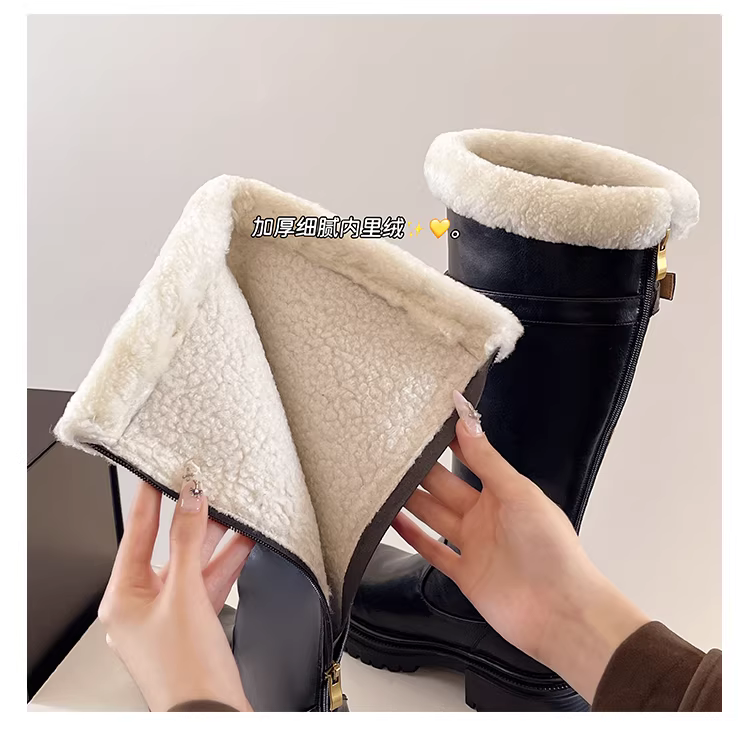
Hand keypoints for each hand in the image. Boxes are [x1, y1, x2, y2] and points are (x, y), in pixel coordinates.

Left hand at [99, 467, 254, 711]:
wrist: (213, 714)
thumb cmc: (185, 672)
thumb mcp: (185, 595)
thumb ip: (188, 542)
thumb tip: (190, 503)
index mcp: (123, 600)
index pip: (135, 537)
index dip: (148, 503)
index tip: (156, 475)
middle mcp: (142, 607)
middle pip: (169, 550)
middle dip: (192, 521)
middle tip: (204, 488)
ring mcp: (170, 616)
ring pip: (193, 566)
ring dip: (215, 541)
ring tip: (233, 509)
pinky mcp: (195, 623)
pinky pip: (209, 583)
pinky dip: (226, 563)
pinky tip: (244, 542)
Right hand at [391, 391, 648, 702]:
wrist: (559, 612)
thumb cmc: (552, 550)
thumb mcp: (519, 493)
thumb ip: (487, 459)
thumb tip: (467, 419)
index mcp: (504, 493)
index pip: (471, 459)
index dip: (451, 441)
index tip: (426, 422)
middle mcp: (486, 516)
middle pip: (445, 487)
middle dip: (422, 469)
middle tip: (393, 450)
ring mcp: (474, 545)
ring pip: (434, 515)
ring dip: (412, 499)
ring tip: (384, 480)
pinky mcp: (464, 574)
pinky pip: (432, 551)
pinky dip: (412, 536)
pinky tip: (394, 521)